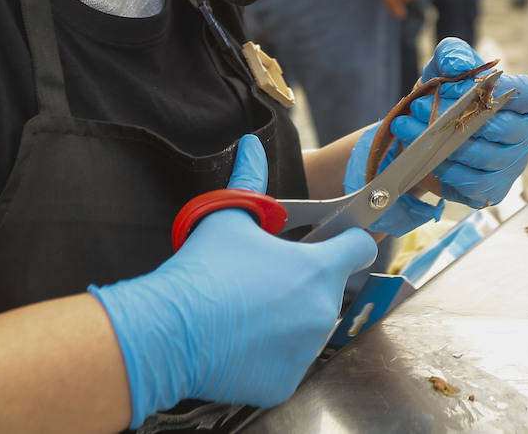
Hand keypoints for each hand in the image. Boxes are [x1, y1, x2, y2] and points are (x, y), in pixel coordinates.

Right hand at [92, 136, 375, 426]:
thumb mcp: (228, 216)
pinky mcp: (285, 381)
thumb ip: (249, 179)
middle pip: (327, 290)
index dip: (346, 240)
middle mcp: (321, 311)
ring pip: (307, 327)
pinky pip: (286, 362)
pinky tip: (239, 338)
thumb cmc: (203, 270)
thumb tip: (251, 145)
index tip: (332, 241)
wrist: (169, 331)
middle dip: (302, 282)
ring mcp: (306, 350)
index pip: (358, 248)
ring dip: (287, 318)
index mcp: (317, 269)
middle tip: (263, 277)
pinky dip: (269, 353)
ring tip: (246, 308)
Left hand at [344, 38, 527, 233]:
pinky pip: (476, 184)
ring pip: (486, 157)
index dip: (508, 89)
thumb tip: (457, 65)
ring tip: (408, 129)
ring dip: (444, 144)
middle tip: (419, 106)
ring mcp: (512, 164)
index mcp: (521, 101)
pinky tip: (428, 157)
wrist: (426, 135)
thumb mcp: (445, 68)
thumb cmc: (446, 97)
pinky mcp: (493, 189)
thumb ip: (452, 55)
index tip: (479, 84)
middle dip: (458, 116)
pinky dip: (450, 171)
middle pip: (503, 129)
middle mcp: (524, 134)